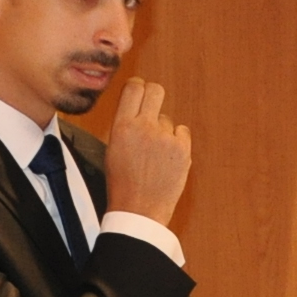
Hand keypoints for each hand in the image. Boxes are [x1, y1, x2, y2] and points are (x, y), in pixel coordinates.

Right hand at [103, 80, 191, 226]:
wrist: (139, 210)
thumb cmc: (123, 182)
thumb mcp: (113, 148)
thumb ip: (125, 124)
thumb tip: (137, 106)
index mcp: (122, 126)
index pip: (134, 87)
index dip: (138, 86)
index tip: (140, 90)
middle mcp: (144, 127)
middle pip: (156, 90)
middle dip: (154, 95)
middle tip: (152, 106)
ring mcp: (165, 137)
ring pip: (167, 120)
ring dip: (163, 131)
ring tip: (154, 155)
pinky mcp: (183, 149)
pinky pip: (182, 132)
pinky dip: (176, 142)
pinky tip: (167, 159)